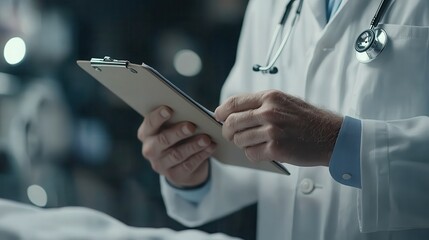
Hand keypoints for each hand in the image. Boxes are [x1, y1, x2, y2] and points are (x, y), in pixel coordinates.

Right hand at [137, 106, 215, 186]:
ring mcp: (160, 165)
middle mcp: (150, 149)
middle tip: (191, 126)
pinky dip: (201, 155)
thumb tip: (192, 112)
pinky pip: (188, 165)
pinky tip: (210, 147)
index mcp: (146, 133)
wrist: (181, 163)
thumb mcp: (174, 126)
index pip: (150, 123)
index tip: (169, 109)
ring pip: (177, 154)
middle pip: (163, 140)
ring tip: (206, 139)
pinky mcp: (174, 175)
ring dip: (193, 146)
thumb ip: (178, 118)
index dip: (158, 116)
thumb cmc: (178, 136)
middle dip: (178, 132)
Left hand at [214, 90, 341, 166]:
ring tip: (255, 143)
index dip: (221, 112)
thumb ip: (260, 105)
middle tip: (231, 136)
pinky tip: (264, 152)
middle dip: (227, 131)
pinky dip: (254, 155)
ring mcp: (272, 131)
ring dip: (243, 145)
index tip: (218, 117)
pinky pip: (251, 154)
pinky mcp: (276, 149)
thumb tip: (233, 112)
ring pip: (239, 140)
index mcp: (270, 97)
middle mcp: (269, 111)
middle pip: (231, 123)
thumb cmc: (308, 120)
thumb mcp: (284, 102)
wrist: (332, 136)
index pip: (233, 102)